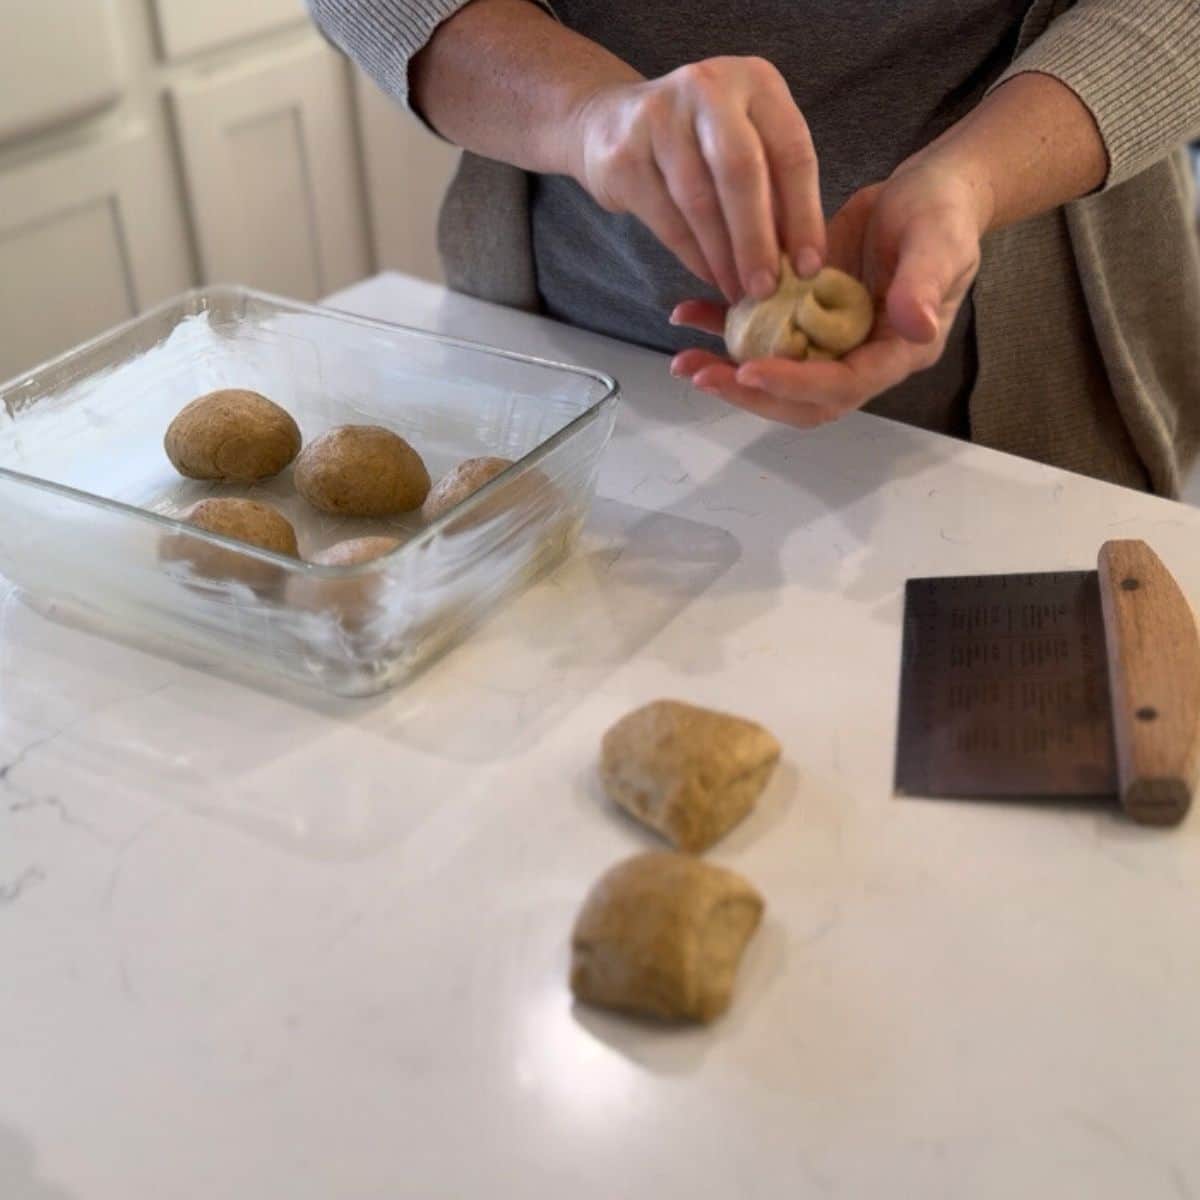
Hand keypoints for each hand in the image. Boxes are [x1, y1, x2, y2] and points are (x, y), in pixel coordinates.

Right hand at [568, 56, 825, 300]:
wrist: (610, 122)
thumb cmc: (697, 141)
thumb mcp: (746, 141)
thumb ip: (774, 188)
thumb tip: (799, 261)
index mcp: (755, 82)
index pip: (791, 150)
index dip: (804, 215)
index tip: (810, 267)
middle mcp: (709, 88)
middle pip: (741, 171)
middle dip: (757, 239)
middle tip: (766, 289)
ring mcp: (661, 118)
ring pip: (699, 200)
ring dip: (723, 257)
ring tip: (738, 292)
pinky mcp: (625, 155)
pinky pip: (667, 218)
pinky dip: (692, 255)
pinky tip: (709, 276)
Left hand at [669, 157, 991, 428]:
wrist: (926, 195)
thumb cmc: (942, 215)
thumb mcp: (940, 242)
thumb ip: (925, 284)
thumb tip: (916, 326)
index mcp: (895, 352)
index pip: (843, 386)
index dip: (796, 384)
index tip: (751, 371)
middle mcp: (858, 357)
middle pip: (801, 400)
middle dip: (750, 394)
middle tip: (701, 375)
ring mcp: (827, 341)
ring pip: (775, 375)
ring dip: (728, 373)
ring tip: (683, 362)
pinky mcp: (803, 317)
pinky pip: (761, 334)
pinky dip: (721, 328)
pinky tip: (687, 314)